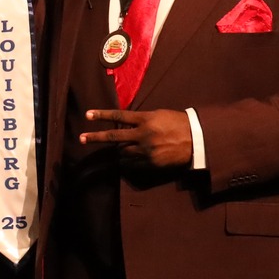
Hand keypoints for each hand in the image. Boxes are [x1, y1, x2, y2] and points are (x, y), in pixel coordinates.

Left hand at [79, 108, 194, 168]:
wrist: (197, 140)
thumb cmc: (178, 123)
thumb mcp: (159, 115)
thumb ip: (141, 119)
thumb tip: (125, 123)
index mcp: (145, 119)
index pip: (118, 116)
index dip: (102, 115)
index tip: (87, 115)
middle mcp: (143, 135)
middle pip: (114, 137)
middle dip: (95, 137)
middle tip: (81, 138)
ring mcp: (146, 150)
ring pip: (122, 152)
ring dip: (118, 150)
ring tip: (120, 148)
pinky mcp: (150, 163)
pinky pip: (132, 163)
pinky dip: (128, 161)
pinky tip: (127, 159)